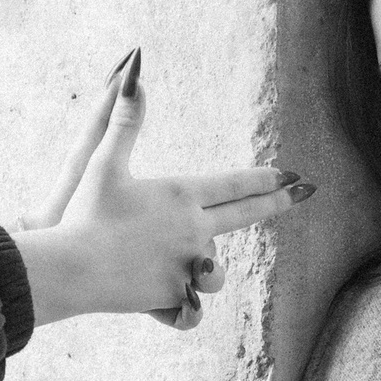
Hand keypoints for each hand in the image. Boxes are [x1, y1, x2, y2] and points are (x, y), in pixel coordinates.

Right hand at [14, 49, 313, 330]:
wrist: (74, 268)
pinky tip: (177, 303)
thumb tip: (134, 71)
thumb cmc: (87, 213)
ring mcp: (188, 267)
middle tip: (305, 193)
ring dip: (209, 270)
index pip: (237, 184)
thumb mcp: (103, 163)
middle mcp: (195, 231)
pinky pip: (190, 308)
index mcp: (182, 196)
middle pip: (246, 215)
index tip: (293, 174)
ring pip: (216, 271)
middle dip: (278, 202)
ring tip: (194, 269)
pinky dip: (183, 307)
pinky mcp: (173, 298)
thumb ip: (125, 122)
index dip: (267, 177)